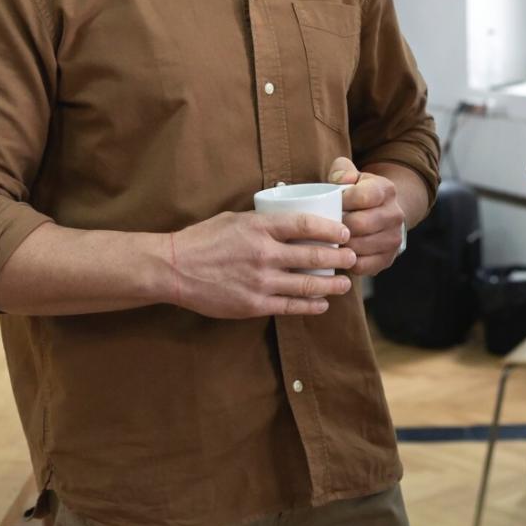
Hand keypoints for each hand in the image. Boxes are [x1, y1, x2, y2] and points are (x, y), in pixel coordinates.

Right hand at [170, 209, 356, 317]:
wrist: (174, 268)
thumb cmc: (202, 240)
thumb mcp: (234, 219)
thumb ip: (262, 222)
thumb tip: (288, 219)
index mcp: (259, 227)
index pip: (305, 224)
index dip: (329, 229)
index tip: (343, 233)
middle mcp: (263, 254)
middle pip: (312, 255)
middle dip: (337, 258)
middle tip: (351, 258)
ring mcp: (260, 281)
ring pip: (306, 284)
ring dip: (330, 285)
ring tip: (344, 284)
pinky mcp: (253, 304)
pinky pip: (289, 306)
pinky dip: (309, 305)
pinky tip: (321, 304)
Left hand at [328, 156, 406, 275]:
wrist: (381, 214)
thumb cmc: (358, 194)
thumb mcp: (352, 176)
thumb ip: (342, 170)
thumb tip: (341, 180)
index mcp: (386, 190)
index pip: (363, 197)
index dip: (342, 201)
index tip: (331, 204)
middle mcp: (395, 214)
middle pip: (359, 224)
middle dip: (337, 226)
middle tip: (324, 226)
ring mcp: (393, 239)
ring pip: (358, 246)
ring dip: (339, 245)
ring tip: (328, 240)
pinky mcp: (387, 259)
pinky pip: (361, 266)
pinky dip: (346, 262)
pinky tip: (338, 254)